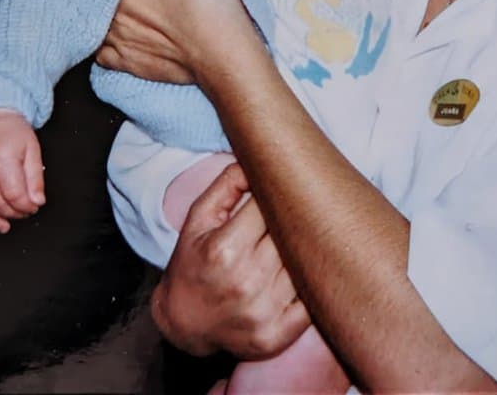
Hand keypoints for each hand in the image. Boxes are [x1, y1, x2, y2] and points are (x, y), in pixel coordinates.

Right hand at [0, 109, 45, 232]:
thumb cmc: (11, 130)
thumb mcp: (32, 148)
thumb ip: (36, 177)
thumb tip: (37, 201)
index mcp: (3, 159)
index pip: (14, 195)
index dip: (26, 206)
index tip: (33, 207)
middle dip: (12, 213)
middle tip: (21, 213)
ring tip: (3, 224)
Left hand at [92, 0, 256, 84]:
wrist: (222, 52)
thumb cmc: (206, 0)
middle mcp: (109, 6)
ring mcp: (111, 36)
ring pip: (90, 18)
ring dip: (99, 10)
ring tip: (126, 7)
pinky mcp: (119, 61)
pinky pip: (97, 49)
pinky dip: (105, 39)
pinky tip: (125, 32)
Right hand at [152, 162, 310, 359]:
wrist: (184, 322)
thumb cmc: (193, 262)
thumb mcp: (198, 218)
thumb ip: (227, 183)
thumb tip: (258, 160)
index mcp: (224, 250)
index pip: (270, 207)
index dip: (276, 197)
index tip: (279, 195)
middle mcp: (245, 282)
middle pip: (291, 235)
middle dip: (293, 221)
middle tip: (297, 213)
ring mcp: (263, 313)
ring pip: (305, 264)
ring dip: (305, 251)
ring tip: (302, 241)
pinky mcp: (277, 336)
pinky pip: (312, 302)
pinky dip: (311, 285)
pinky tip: (304, 274)